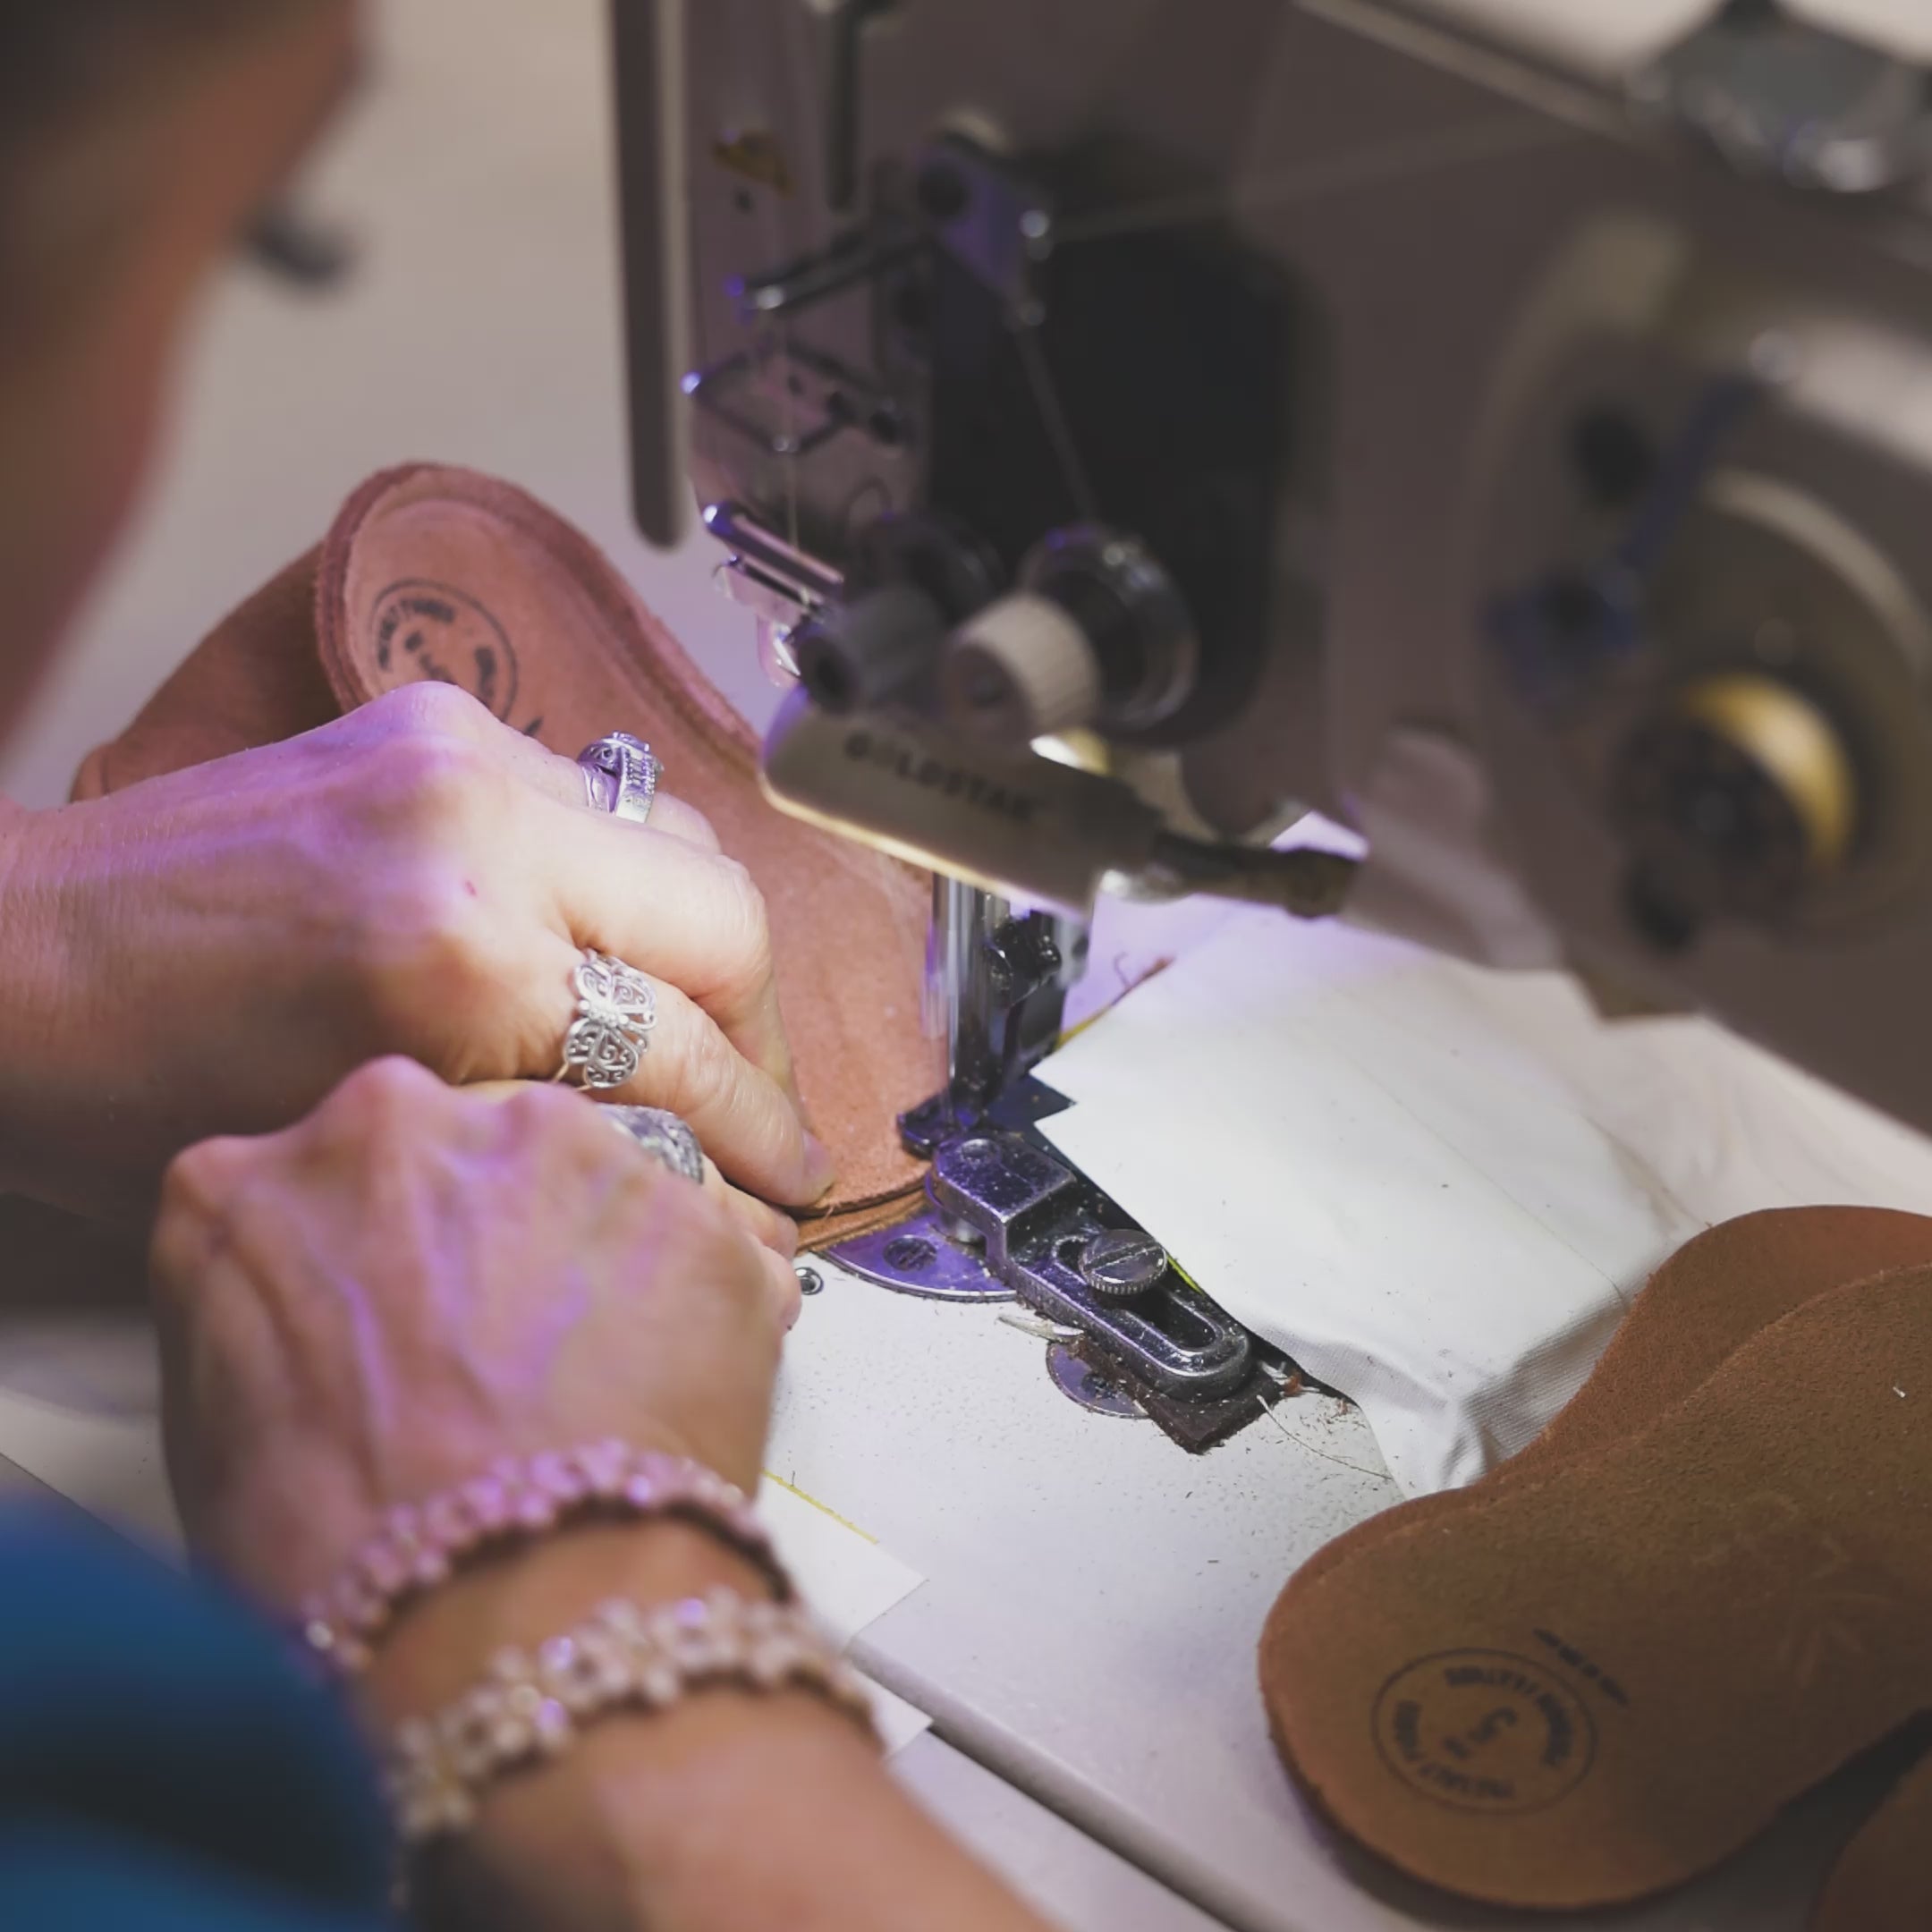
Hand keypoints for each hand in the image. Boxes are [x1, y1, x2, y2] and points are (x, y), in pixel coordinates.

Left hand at [0, 683, 834, 1220]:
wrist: (11, 960)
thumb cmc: (139, 1089)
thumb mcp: (379, 1155)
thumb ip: (562, 1139)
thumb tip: (701, 1160)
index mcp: (454, 965)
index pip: (691, 1045)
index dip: (760, 1133)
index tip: (786, 1179)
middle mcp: (478, 832)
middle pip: (730, 920)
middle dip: (760, 1030)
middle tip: (750, 1105)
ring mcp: (460, 754)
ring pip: (686, 840)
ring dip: (703, 946)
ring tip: (680, 1029)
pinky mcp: (438, 721)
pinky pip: (605, 798)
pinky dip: (626, 879)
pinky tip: (598, 945)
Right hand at [151, 1058, 799, 1611]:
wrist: (503, 1616)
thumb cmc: (347, 1566)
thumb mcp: (220, 1426)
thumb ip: (273, 1311)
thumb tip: (331, 1314)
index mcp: (258, 1176)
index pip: (336, 1171)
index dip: (392, 1243)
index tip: (419, 1298)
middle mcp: (409, 1122)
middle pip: (472, 1146)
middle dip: (504, 1224)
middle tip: (518, 1345)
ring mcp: (564, 1146)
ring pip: (600, 1172)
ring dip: (609, 1253)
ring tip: (603, 1382)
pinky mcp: (687, 1201)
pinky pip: (707, 1241)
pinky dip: (702, 1305)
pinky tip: (673, 1394)